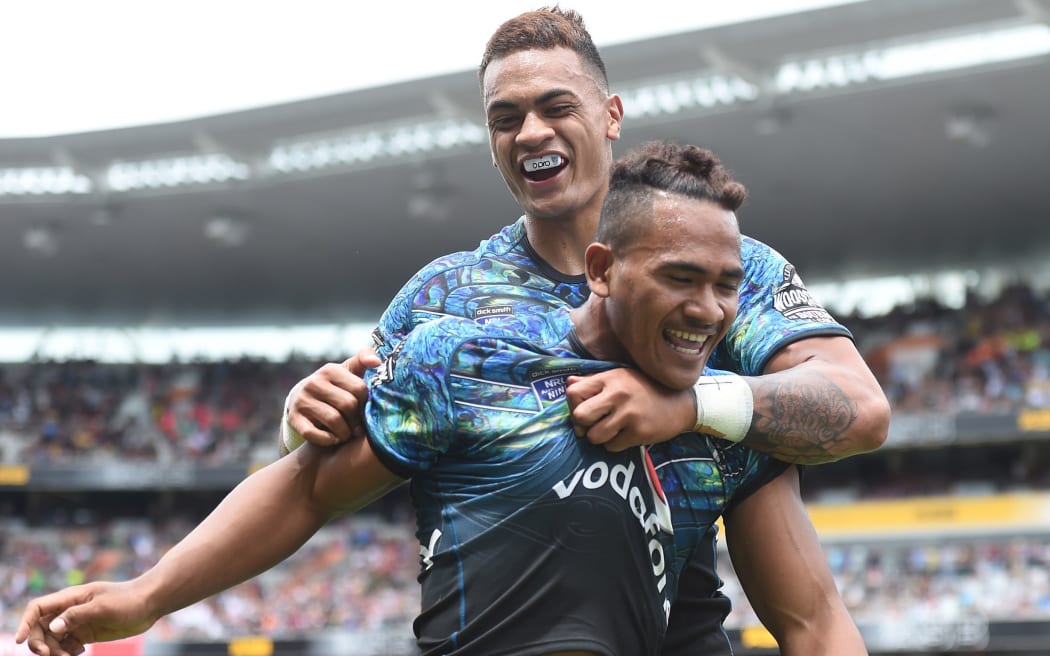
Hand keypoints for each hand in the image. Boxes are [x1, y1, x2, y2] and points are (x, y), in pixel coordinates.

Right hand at [15, 581, 154, 655]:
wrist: (149, 603)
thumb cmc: (127, 600)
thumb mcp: (102, 607)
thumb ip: (77, 615)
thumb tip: (53, 627)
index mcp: (70, 597)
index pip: (38, 608)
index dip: (25, 623)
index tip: (19, 641)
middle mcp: (70, 610)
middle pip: (41, 627)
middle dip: (40, 643)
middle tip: (51, 655)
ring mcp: (77, 622)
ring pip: (52, 639)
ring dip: (53, 651)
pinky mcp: (86, 633)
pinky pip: (65, 646)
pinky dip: (65, 653)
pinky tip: (78, 653)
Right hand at [285, 349, 381, 446]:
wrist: (302, 398)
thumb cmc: (335, 386)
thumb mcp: (348, 370)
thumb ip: (364, 359)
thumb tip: (377, 362)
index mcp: (331, 370)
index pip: (360, 388)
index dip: (367, 403)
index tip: (365, 411)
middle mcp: (314, 382)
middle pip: (348, 405)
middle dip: (357, 420)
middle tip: (358, 428)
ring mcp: (302, 400)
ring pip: (334, 420)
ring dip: (345, 432)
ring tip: (347, 434)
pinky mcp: (293, 418)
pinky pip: (313, 434)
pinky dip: (327, 440)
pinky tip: (334, 439)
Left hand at [565, 368, 694, 450]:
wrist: (681, 403)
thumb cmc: (645, 389)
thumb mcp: (620, 377)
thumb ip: (594, 381)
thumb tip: (568, 381)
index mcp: (609, 379)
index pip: (573, 392)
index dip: (573, 405)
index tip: (583, 410)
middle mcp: (617, 395)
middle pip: (579, 417)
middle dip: (582, 425)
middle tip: (592, 425)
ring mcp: (628, 414)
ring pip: (594, 436)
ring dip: (599, 437)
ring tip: (610, 430)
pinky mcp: (639, 432)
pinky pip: (611, 447)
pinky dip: (614, 445)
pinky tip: (625, 435)